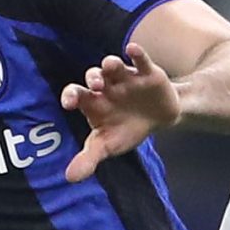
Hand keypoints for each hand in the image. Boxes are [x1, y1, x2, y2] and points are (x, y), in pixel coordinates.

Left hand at [58, 43, 179, 182]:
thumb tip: (69, 178)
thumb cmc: (127, 128)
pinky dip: (136, 54)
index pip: (76, 94)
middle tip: (95, 85)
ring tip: (110, 68)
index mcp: (93, 101)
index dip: (71, 95)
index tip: (69, 102)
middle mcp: (106, 86)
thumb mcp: (109, 145)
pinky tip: (132, 50)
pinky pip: (140, 59)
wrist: (160, 118)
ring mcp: (126, 77)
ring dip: (110, 65)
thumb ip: (89, 158)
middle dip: (92, 78)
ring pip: (113, 65)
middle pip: (93, 76)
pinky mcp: (147, 72)